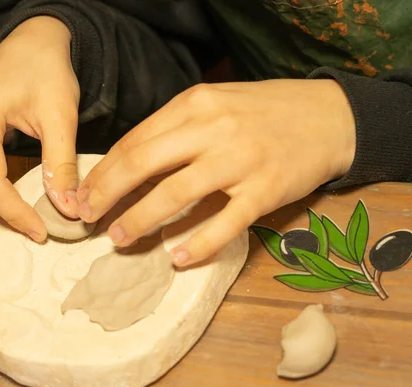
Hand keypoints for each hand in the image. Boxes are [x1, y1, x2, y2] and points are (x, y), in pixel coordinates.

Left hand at [77, 80, 355, 265]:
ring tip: (119, 238)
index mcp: (194, 104)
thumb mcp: (215, 103)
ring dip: (140, 219)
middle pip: (143, 163)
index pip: (134, 140)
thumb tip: (128, 162)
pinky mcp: (266, 190)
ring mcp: (241, 160)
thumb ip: (175, 128)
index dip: (103, 171)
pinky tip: (177, 258)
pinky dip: (198, 244)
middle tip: (87, 218)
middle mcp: (213, 129)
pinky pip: (225, 223)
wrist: (329, 117)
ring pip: (176, 194)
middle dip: (107, 194)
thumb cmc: (264, 112)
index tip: (83, 193)